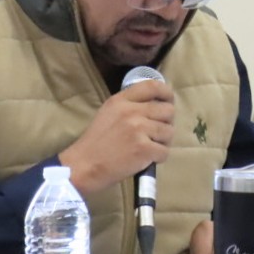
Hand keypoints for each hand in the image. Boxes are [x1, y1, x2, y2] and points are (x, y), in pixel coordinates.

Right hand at [58, 78, 174, 194]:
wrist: (84, 166)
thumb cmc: (97, 142)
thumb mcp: (109, 113)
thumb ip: (130, 105)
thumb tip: (158, 102)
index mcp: (121, 101)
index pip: (153, 86)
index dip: (167, 93)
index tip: (168, 101)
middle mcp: (131, 112)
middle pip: (168, 110)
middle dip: (166, 122)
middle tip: (155, 133)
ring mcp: (138, 130)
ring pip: (169, 132)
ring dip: (162, 142)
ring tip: (148, 147)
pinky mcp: (144, 149)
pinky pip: (165, 151)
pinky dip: (158, 158)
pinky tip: (145, 159)